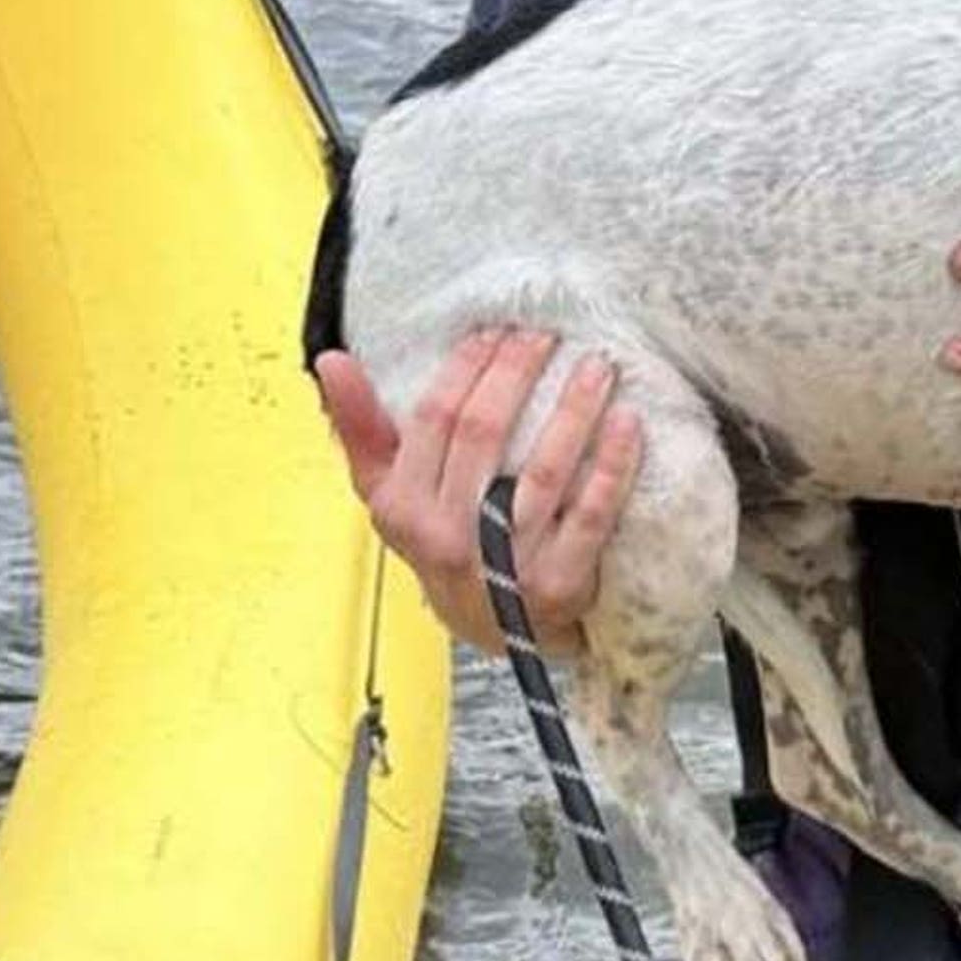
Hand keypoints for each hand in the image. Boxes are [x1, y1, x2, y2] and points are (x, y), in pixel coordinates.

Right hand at [316, 328, 641, 654]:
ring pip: (545, 468)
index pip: (435, 419)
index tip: (496, 332)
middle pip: (487, 434)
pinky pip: (593, 512)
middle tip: (547, 336)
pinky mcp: (559, 583)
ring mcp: (506, 563)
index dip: (467, 367)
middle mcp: (450, 536)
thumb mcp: (390, 497)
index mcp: (404, 509)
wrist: (491, 629)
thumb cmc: (444, 544)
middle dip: (519, 373)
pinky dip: (612, 463)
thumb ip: (360, 431)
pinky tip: (627, 423)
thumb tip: (332, 360)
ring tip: (597, 366)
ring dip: (574, 408)